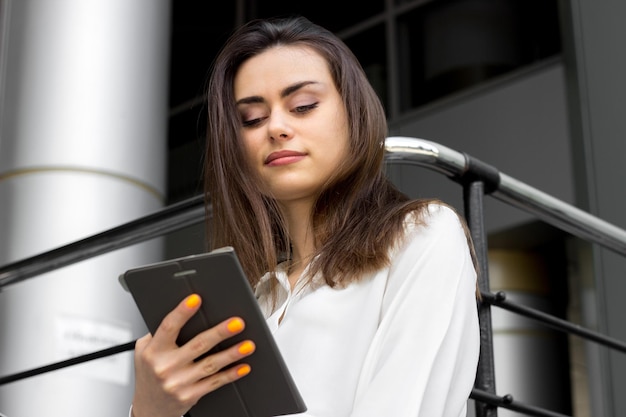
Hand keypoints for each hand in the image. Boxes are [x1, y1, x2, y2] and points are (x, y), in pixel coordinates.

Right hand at [131, 294, 254, 416]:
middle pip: (198, 345)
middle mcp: (166, 367)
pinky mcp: (190, 395)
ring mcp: (179, 382)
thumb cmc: (149, 375)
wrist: (148, 408)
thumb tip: (180, 312)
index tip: (196, 299)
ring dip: (231, 354)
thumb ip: (158, 334)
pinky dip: (230, 374)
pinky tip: (243, 367)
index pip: (169, 327)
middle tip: (237, 322)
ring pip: (210, 365)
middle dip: (220, 333)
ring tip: (248, 345)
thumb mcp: (144, 352)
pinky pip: (214, 383)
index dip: (182, 312)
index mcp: (154, 351)